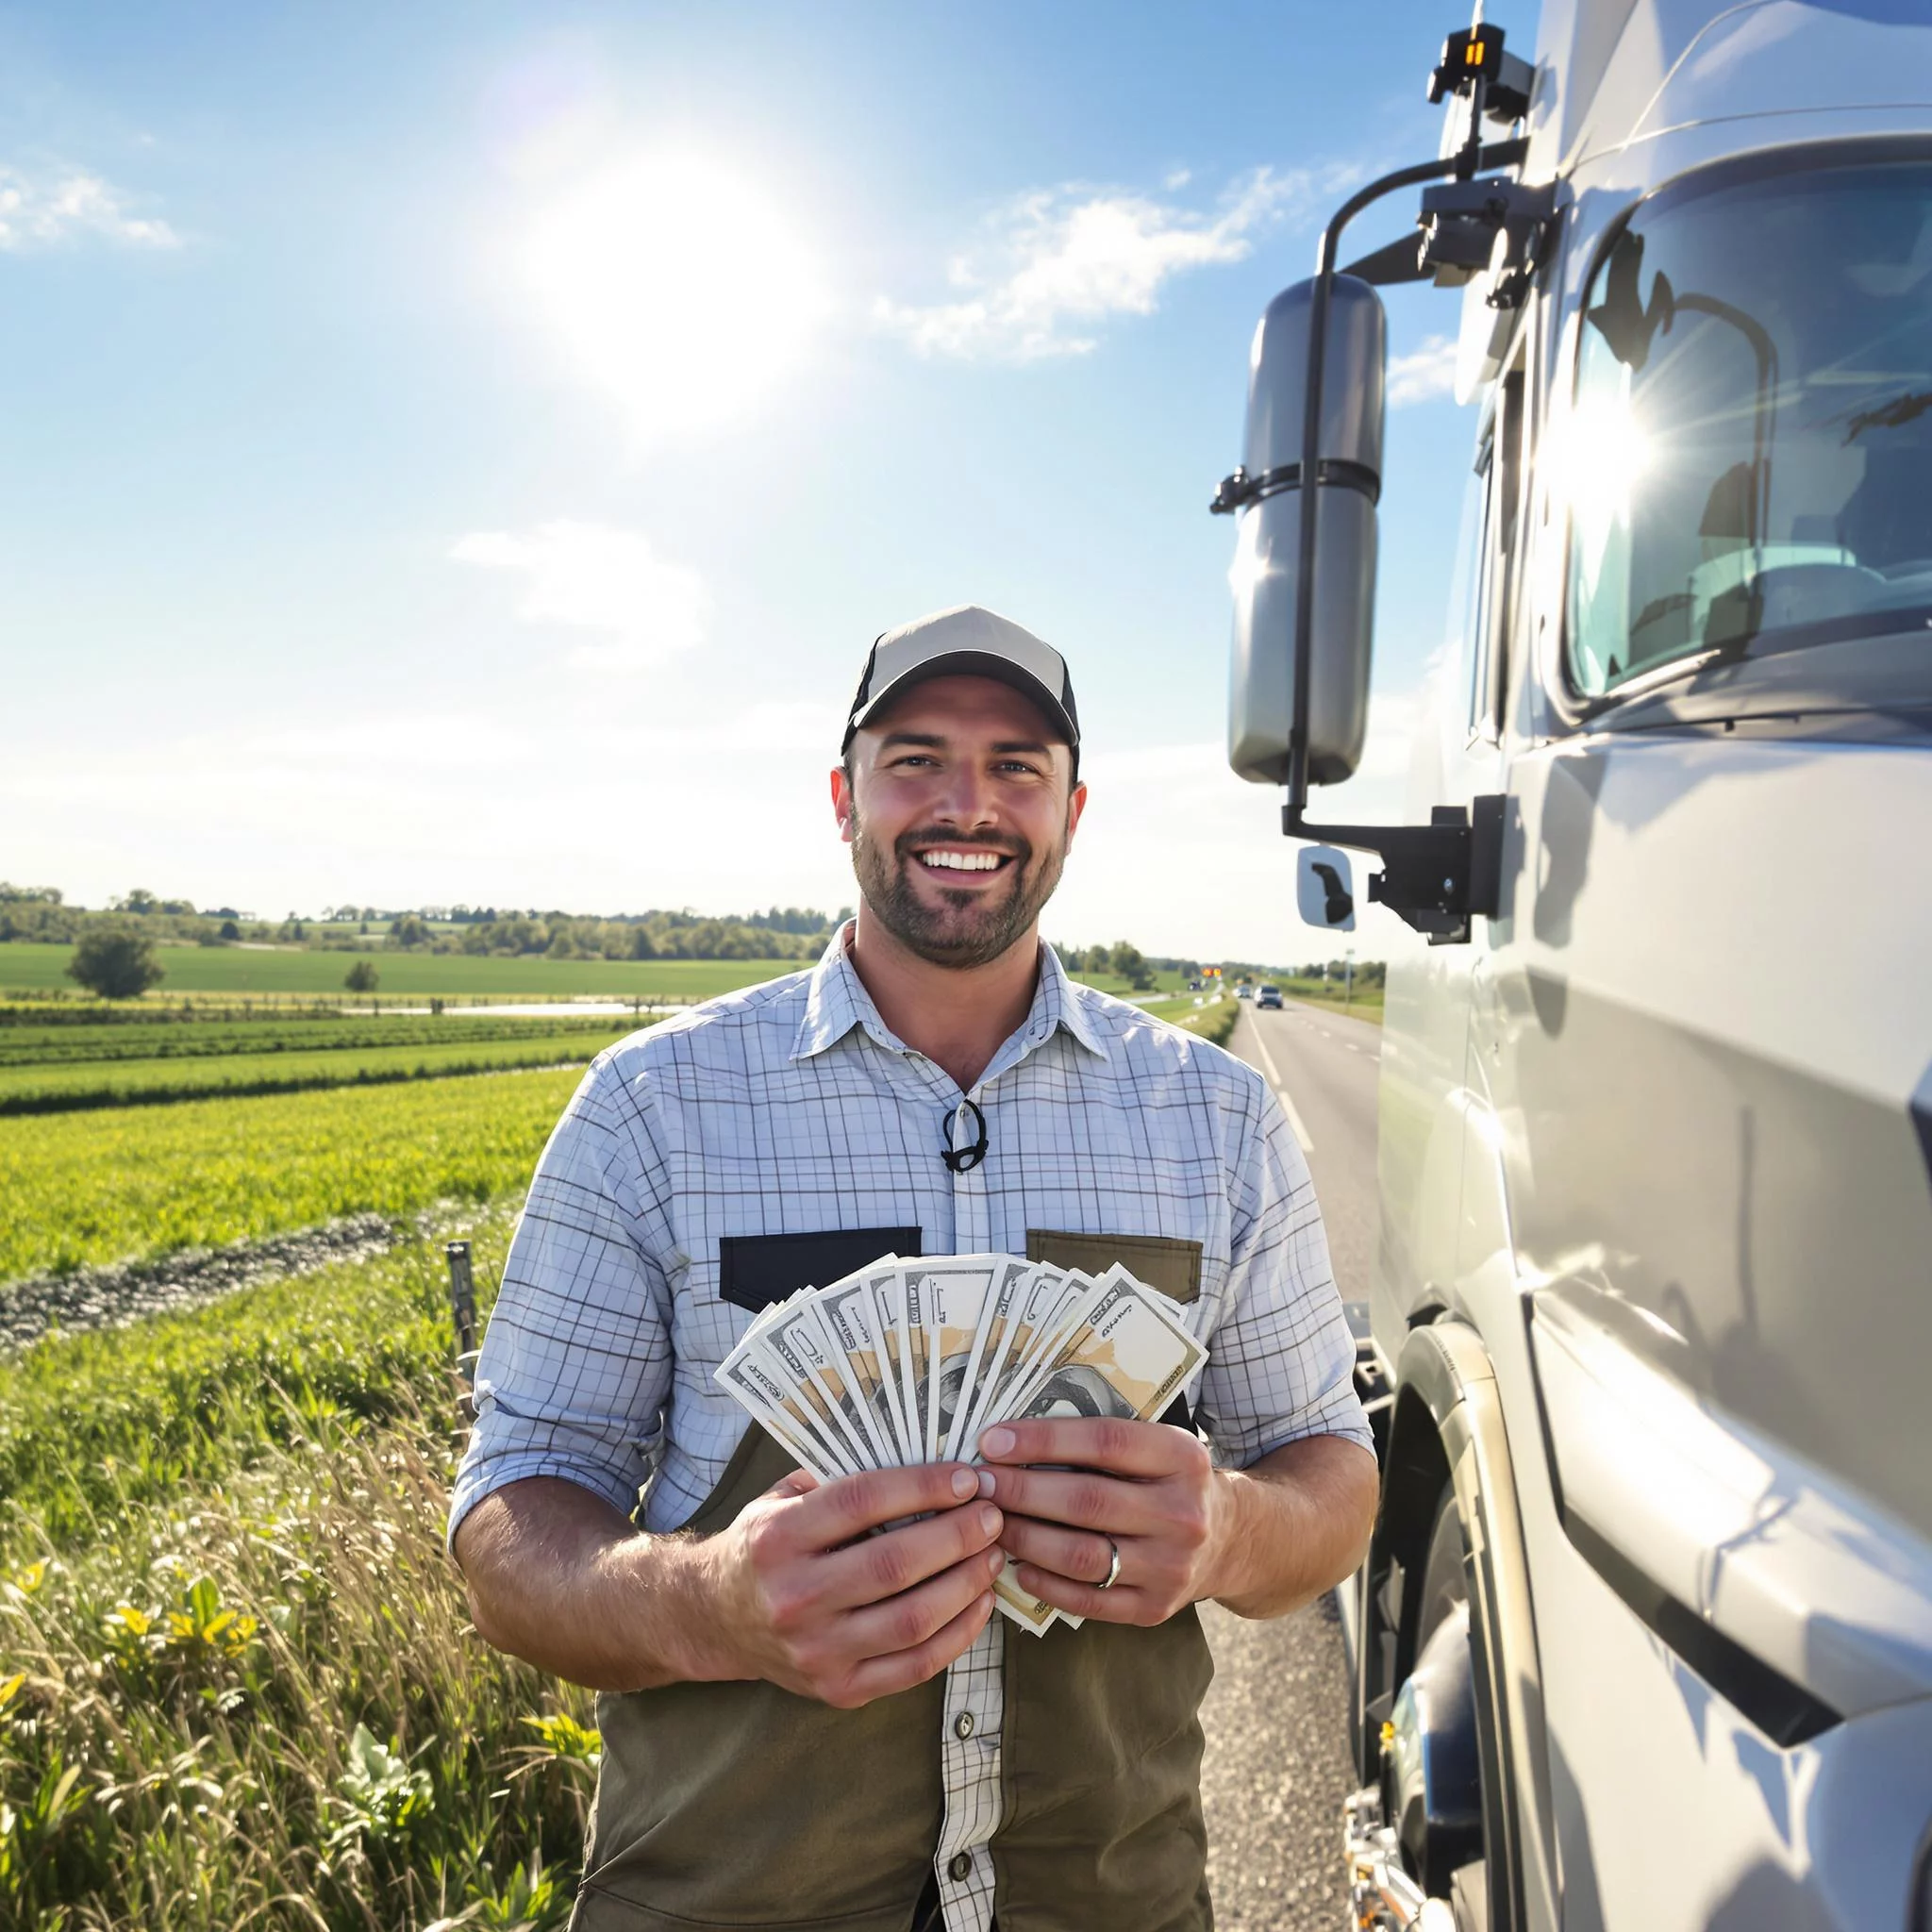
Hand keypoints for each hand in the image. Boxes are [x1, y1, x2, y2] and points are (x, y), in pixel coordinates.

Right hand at [703, 1462, 1004, 1706]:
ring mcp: (815, 1651)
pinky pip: (914, 1666)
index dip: (923, 1486)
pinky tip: (980, 1602)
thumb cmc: (764, 1545)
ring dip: (966, 1583)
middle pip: (894, 1565)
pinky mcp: (838, 1690)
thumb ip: (840, 1479)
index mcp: (778, 1537)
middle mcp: (793, 1597)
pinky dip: (958, 1634)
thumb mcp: (782, 1498)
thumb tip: (926, 1458)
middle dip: (957, 1535)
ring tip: (994, 1554)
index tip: (967, 1478)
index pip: (862, 1502)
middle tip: (993, 1514)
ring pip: (912, 1620)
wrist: (716, 1618)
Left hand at [976, 1418, 1226, 1625]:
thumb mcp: (1157, 1446)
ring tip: (990, 1524)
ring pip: (1082, 1555)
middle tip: (979, 1484)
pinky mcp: (1155, 1608)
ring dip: (1025, 1538)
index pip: (1104, 1442)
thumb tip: (1013, 1440)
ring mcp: (1171, 1566)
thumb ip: (1101, 1441)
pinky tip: (1017, 1564)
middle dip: (1021, 1491)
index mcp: (1181, 1458)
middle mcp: (1183, 1513)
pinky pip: (1089, 1599)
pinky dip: (1045, 1583)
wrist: (1228, 1539)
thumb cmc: (1170, 1482)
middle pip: (1086, 1501)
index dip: (1043, 1440)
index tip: (993, 1441)